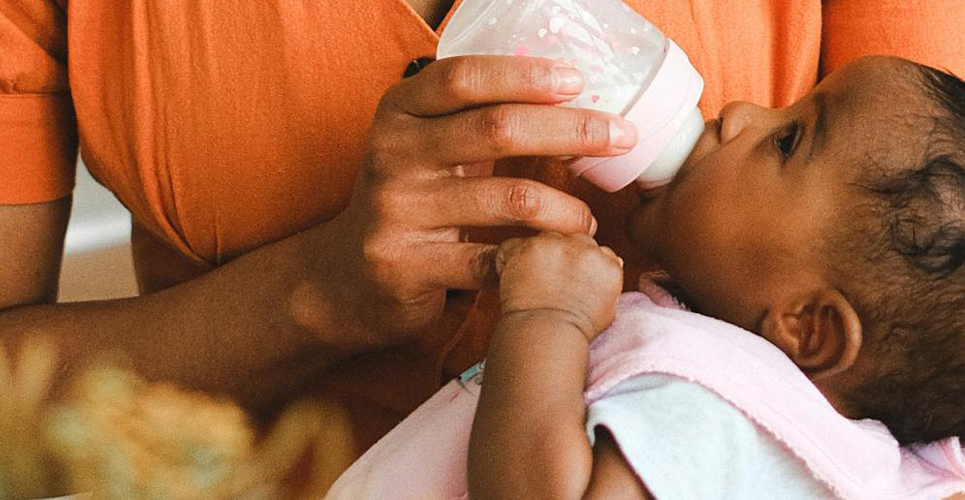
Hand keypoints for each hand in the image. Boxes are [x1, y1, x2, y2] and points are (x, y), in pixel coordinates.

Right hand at [295, 55, 637, 349]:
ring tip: (588, 220)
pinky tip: (558, 258)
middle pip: (496, 129)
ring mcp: (398, 211)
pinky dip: (536, 258)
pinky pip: (492, 260)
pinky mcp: (410, 267)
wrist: (344, 280)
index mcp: (398, 113)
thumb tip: (569, 93)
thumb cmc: (409, 201)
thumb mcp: (423, 147)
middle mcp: (392, 154)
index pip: (463, 77)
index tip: (577, 80)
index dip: (524, 75)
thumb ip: (472, 119)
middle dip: (570, 130)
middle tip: (620, 136)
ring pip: (507, 198)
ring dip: (565, 209)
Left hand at [494, 232, 623, 338]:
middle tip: (547, 280)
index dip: (580, 264)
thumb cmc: (575, 332)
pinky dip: (507, 260)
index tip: (568, 279)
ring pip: (545, 238)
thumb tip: (613, 263)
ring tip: (529, 282)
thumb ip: (610, 282)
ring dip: (537, 255)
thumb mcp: (608, 310)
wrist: (547, 337)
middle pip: (572, 239)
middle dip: (561, 256)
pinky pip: (512, 245)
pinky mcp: (527, 248)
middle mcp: (585, 249)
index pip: (596, 251)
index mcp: (608, 264)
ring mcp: (556, 245)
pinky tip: (510, 278)